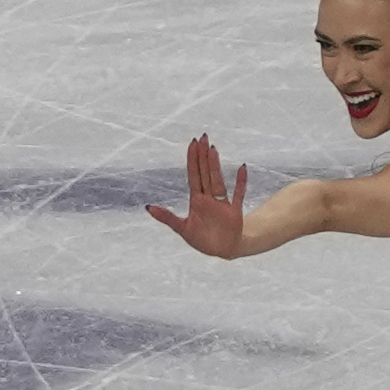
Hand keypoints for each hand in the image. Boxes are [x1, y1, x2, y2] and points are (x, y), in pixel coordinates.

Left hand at [144, 135, 248, 257]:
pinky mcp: (235, 212)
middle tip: (203, 137)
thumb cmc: (202, 240)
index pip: (193, 176)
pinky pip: (238, 194)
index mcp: (196, 201)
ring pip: (218, 180)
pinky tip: (241, 168)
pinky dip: (240, 182)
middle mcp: (209, 198)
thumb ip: (167, 217)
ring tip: (213, 149)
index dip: (192, 160)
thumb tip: (148, 207)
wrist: (222, 251)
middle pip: (205, 173)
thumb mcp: (182, 229)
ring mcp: (222, 203)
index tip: (192, 144)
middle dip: (203, 156)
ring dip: (215, 166)